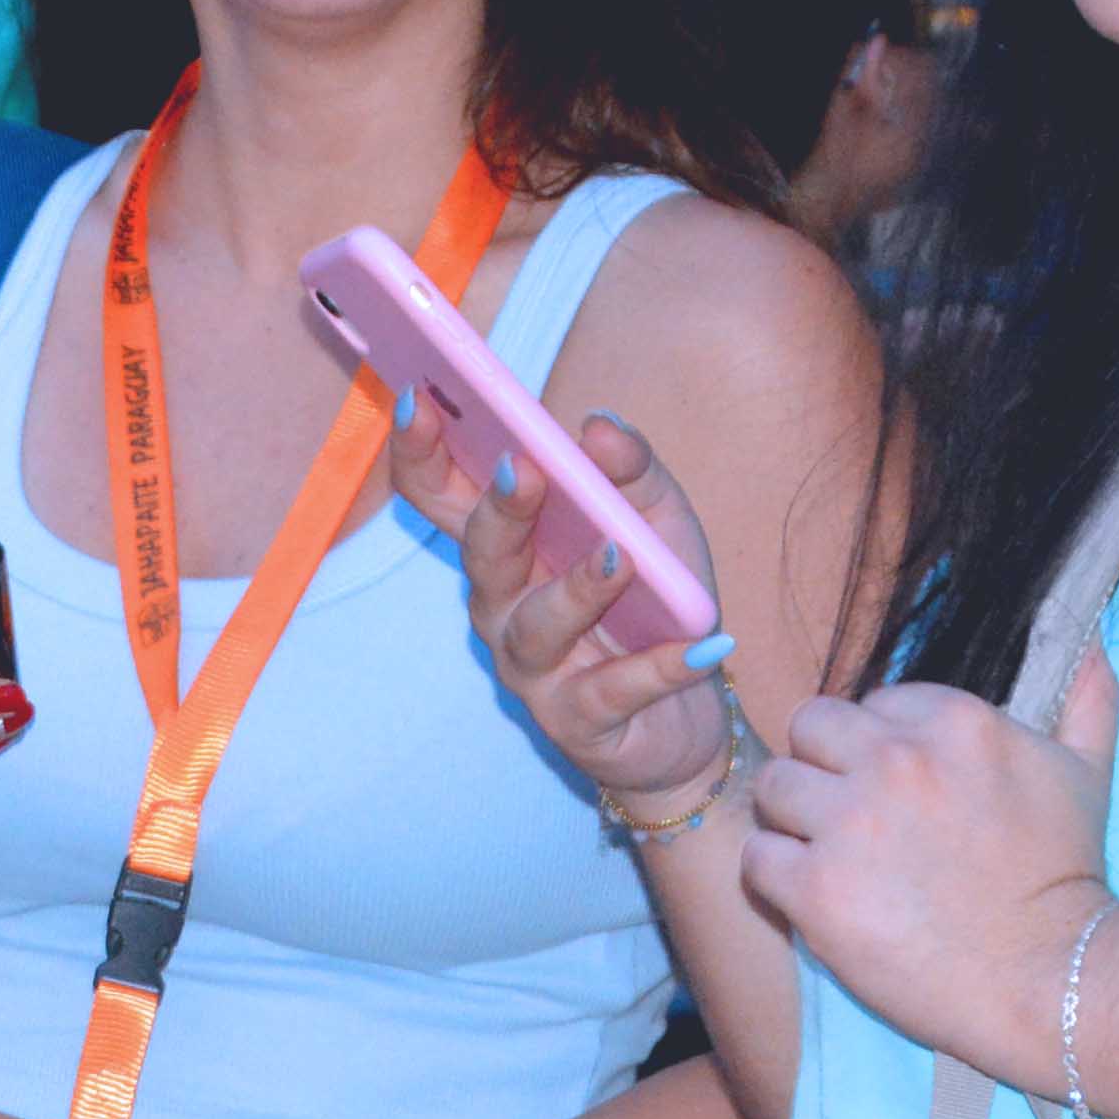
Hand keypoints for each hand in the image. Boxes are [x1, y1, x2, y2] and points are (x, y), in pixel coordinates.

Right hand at [387, 394, 731, 806]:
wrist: (687, 720)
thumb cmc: (655, 607)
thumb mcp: (657, 523)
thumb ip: (632, 470)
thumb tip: (598, 427)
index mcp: (507, 547)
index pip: (443, 493)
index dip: (422, 449)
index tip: (422, 395)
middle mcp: (502, 605)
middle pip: (481, 555)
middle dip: (499, 512)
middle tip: (527, 471)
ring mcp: (533, 668)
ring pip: (538, 625)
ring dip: (577, 591)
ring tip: (620, 559)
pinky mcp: (577, 723)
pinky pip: (612, 690)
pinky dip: (654, 669)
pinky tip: (696, 647)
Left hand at [739, 647, 1118, 1087]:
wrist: (1049, 977)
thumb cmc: (1067, 877)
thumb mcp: (1086, 774)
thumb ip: (1084, 700)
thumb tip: (1088, 643)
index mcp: (952, 721)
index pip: (872, 703)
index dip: (877, 745)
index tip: (898, 789)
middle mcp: (895, 760)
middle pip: (808, 728)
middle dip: (823, 767)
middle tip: (850, 816)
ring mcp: (851, 823)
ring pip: (773, 786)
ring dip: (793, 819)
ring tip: (828, 855)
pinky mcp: (816, 888)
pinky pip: (757, 858)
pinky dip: (776, 878)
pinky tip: (815, 897)